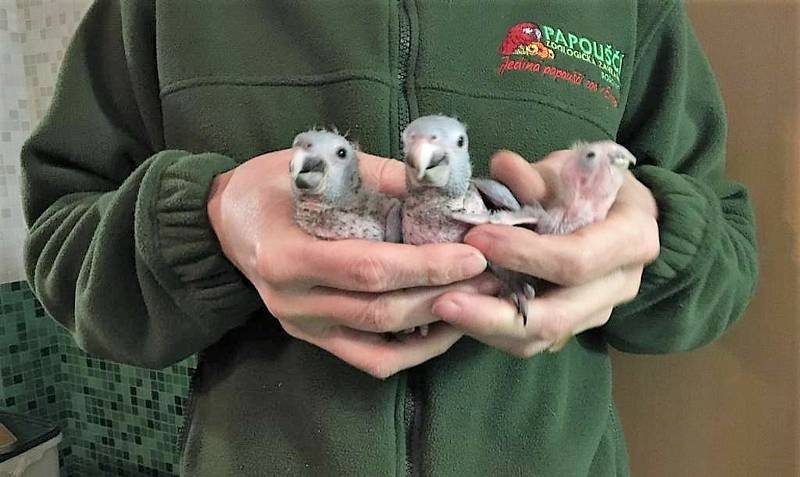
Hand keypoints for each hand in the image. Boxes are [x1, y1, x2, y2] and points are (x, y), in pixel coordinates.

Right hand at [207, 148, 493, 377]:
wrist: (224, 222)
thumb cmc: (266, 187)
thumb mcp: (309, 166)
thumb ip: (374, 176)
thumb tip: (438, 182)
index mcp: (287, 256)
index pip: (369, 268)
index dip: (425, 265)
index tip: (472, 253)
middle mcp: (293, 302)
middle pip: (380, 310)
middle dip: (443, 294)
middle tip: (491, 276)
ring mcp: (303, 326)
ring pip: (379, 343)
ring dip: (435, 325)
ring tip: (479, 300)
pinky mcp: (313, 337)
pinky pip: (368, 359)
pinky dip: (411, 351)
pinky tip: (443, 326)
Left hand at [431, 149, 659, 356]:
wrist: (616, 210)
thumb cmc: (591, 182)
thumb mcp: (567, 168)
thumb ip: (536, 175)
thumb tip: (503, 166)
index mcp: (632, 239)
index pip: (576, 260)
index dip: (524, 254)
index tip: (476, 239)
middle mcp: (620, 284)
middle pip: (557, 316)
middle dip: (495, 313)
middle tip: (444, 300)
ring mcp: (597, 311)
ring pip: (539, 338)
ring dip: (487, 328)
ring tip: (443, 308)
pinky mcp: (572, 325)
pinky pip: (530, 341)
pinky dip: (491, 332)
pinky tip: (459, 313)